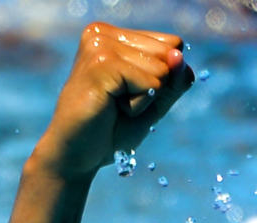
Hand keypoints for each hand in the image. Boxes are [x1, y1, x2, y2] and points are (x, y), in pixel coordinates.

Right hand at [32, 23, 193, 179]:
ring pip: (162, 70)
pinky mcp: (101, 63)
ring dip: (145, 98)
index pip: (173, 44)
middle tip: (120, 101)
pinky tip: (111, 107)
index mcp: (114, 34)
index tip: (130, 92)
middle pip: (170, 54)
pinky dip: (138, 106)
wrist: (79, 154)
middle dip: (155, 88)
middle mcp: (103, 32)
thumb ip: (175, 78)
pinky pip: (150, 85)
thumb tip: (177, 54)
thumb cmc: (113, 128)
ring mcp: (99, 45)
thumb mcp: (156, 101)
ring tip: (113, 104)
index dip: (164, 78)